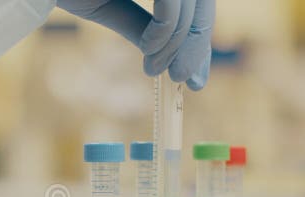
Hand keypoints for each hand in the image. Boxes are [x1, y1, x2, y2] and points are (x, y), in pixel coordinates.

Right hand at [57, 0, 214, 89]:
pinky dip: (167, 29)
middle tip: (183, 80)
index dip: (198, 35)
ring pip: (190, 1)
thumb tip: (168, 58)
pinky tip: (149, 51)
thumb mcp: (106, 6)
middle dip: (196, 43)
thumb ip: (139, 26)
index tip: (194, 76)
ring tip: (157, 69)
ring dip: (179, 42)